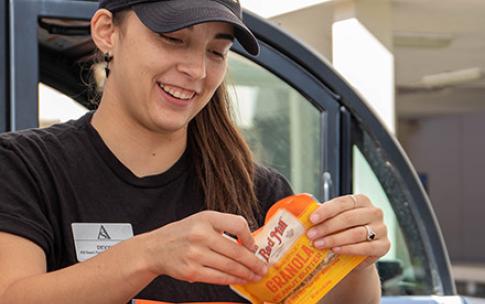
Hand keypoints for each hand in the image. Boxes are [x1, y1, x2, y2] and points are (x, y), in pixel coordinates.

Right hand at [141, 211, 267, 284]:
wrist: (156, 249)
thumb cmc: (184, 233)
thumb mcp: (202, 220)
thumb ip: (224, 227)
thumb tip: (250, 244)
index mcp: (206, 218)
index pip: (237, 224)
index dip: (249, 237)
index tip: (254, 246)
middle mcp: (200, 235)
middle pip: (236, 251)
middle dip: (254, 262)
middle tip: (264, 268)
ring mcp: (195, 254)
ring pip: (230, 267)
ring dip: (246, 273)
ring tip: (256, 276)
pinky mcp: (191, 272)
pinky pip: (218, 278)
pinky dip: (233, 280)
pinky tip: (241, 280)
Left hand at [306, 194, 389, 268]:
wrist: (356, 255)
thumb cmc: (343, 232)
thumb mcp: (335, 221)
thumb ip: (325, 216)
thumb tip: (302, 214)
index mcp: (361, 200)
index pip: (342, 202)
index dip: (326, 210)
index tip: (311, 219)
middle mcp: (374, 212)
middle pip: (348, 218)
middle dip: (327, 227)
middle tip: (311, 235)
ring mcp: (381, 229)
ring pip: (356, 233)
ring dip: (334, 239)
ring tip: (319, 244)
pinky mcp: (384, 246)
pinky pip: (366, 247)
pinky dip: (348, 249)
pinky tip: (335, 250)